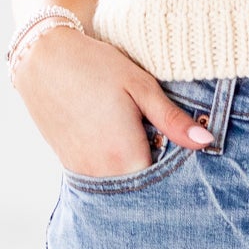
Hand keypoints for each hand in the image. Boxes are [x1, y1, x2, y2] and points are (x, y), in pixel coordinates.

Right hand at [11, 26, 214, 176]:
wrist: (42, 58)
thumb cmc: (95, 66)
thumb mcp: (140, 86)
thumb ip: (173, 120)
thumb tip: (206, 142)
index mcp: (124, 156)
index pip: (165, 184)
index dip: (181, 173)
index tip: (189, 156)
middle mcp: (102, 173)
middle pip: (144, 189)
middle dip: (160, 176)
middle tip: (166, 144)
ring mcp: (83, 173)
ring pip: (123, 185)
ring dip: (137, 169)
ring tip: (141, 139)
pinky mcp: (71, 167)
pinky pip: (104, 178)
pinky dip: (117, 167)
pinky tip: (120, 141)